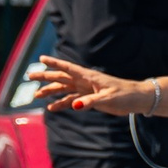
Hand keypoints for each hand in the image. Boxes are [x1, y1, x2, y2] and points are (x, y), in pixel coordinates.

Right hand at [29, 54, 144, 116]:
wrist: (137, 99)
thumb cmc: (125, 95)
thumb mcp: (109, 99)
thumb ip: (91, 102)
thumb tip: (75, 106)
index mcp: (89, 77)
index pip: (68, 68)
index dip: (55, 63)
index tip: (41, 58)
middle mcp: (85, 81)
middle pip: (61, 77)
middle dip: (45, 77)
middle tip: (30, 76)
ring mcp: (86, 90)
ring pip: (64, 89)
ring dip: (51, 92)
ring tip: (36, 95)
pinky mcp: (89, 99)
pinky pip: (72, 100)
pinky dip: (62, 103)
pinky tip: (52, 108)